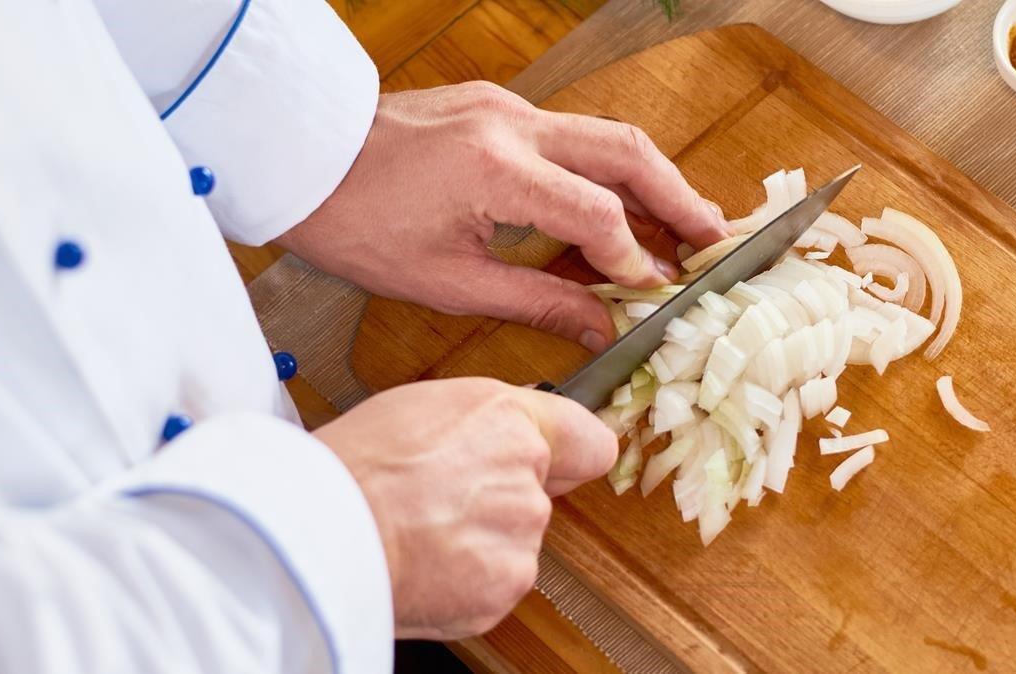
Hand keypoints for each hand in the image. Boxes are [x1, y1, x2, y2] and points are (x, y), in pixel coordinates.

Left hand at [279, 81, 729, 353]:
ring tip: (682, 225)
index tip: (653, 291)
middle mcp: (512, 124)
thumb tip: (597, 325)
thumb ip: (532, 300)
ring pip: (604, 136)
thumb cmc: (354, 224)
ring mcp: (504, 107)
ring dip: (649, 179)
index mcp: (495, 169)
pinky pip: (568, 138)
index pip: (597, 210)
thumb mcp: (442, 280)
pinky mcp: (494, 108)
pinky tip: (614, 210)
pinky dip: (603, 172)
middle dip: (677, 196)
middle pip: (625, 151)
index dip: (633, 255)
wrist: (299, 158)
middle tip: (715, 238)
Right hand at [312, 377, 616, 638]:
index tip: (561, 463)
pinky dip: (468, 581)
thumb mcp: (420, 407)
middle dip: (502, 501)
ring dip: (482, 543)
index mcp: (508, 419)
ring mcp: (520, 534)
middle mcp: (526, 474)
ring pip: (515, 540)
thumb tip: (507, 434)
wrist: (324, 531)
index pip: (589, 441)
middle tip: (442, 501)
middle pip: (540, 494)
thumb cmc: (354, 464)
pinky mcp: (505, 584)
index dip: (571, 455)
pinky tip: (426, 563)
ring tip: (423, 533)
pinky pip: (497, 582)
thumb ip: (482, 422)